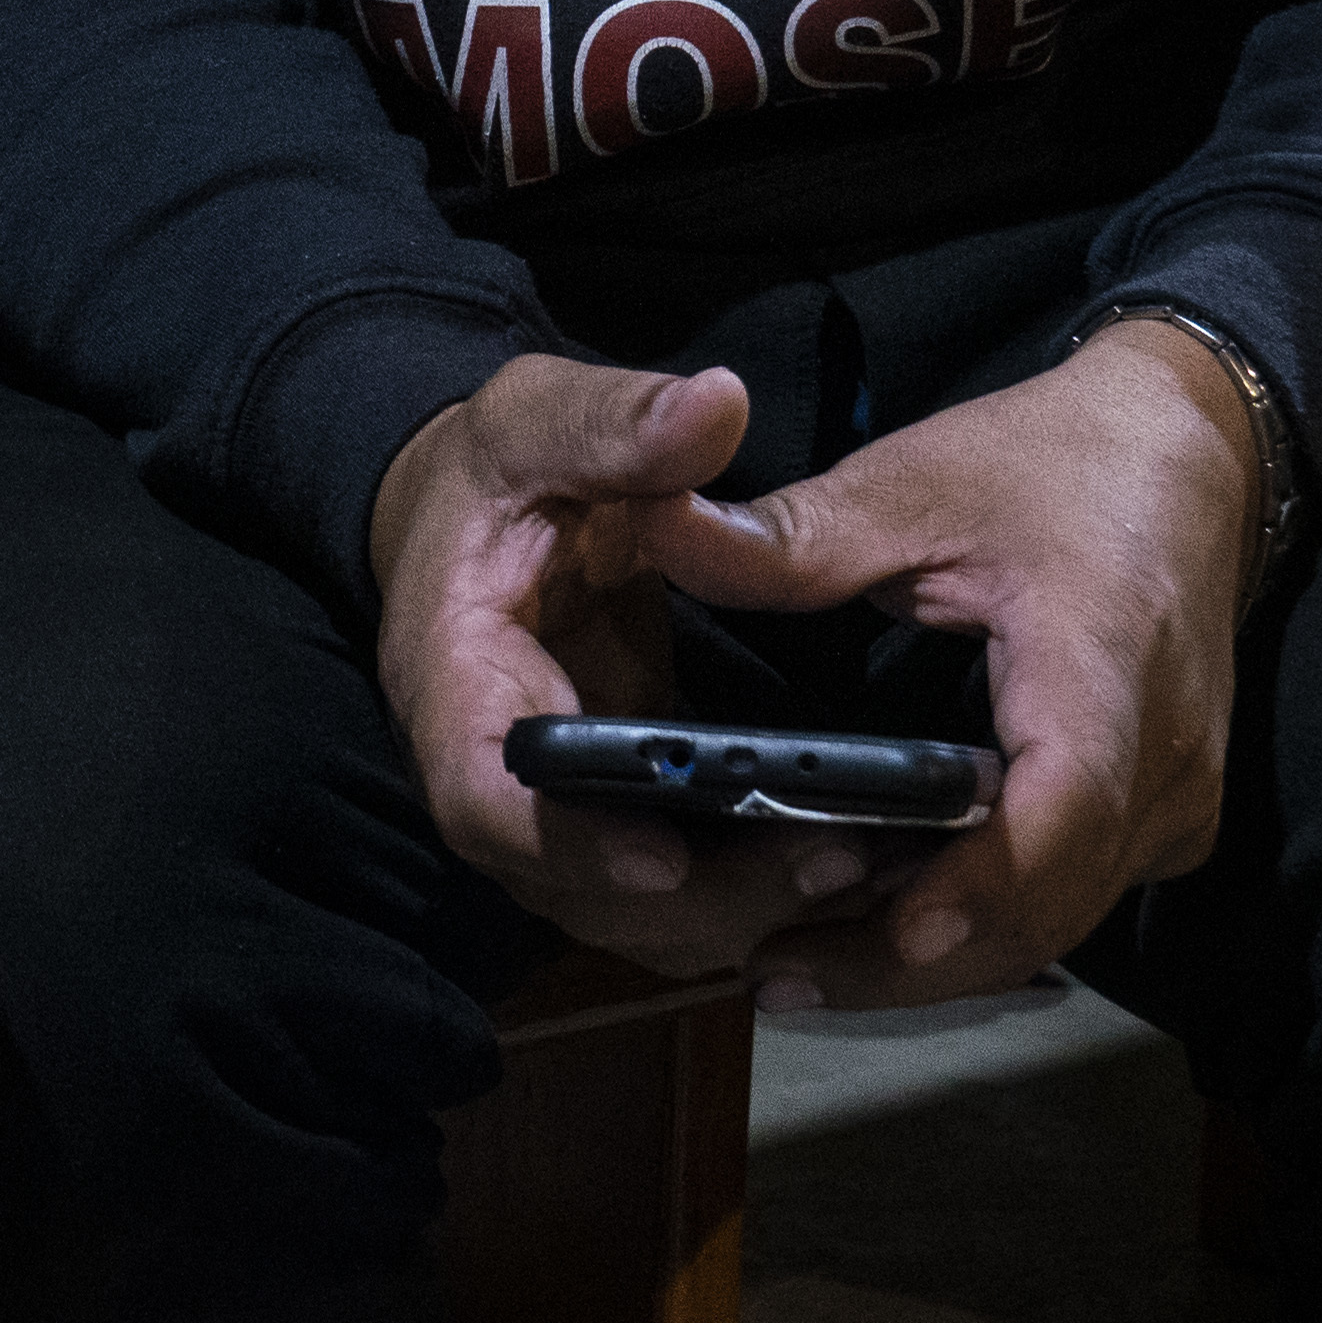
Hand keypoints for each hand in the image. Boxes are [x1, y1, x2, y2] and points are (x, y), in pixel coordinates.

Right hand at [374, 358, 892, 977]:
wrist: (471, 510)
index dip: (569, 842)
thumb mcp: (541, 420)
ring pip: (630, 916)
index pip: (486, 794)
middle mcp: (492, 773)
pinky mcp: (610, 820)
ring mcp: (551, 812)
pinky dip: (751, 897)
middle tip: (838, 860)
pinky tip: (854, 862)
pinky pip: (672, 896)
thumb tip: (716, 406)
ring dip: (741, 911)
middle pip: (573, 889)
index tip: (667, 857)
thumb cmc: (497, 470)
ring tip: (868, 867)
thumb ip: (618, 422)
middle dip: (703, 897)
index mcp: (453, 678)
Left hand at [637, 326, 1254, 1010]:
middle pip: (1046, 906)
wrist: (1190, 455)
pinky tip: (878, 921)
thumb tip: (658, 534)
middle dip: (912, 959)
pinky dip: (979, 918)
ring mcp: (1175, 800)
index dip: (971, 891)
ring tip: (800, 962)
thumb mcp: (916, 484)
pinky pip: (1071, 895)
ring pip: (1058, 920)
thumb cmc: (1052, 464)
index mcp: (1105, 668)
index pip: (1059, 816)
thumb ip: (796, 534)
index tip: (868, 936)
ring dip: (938, 954)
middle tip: (773, 974)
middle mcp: (1163, 760)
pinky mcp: (1164, 815)